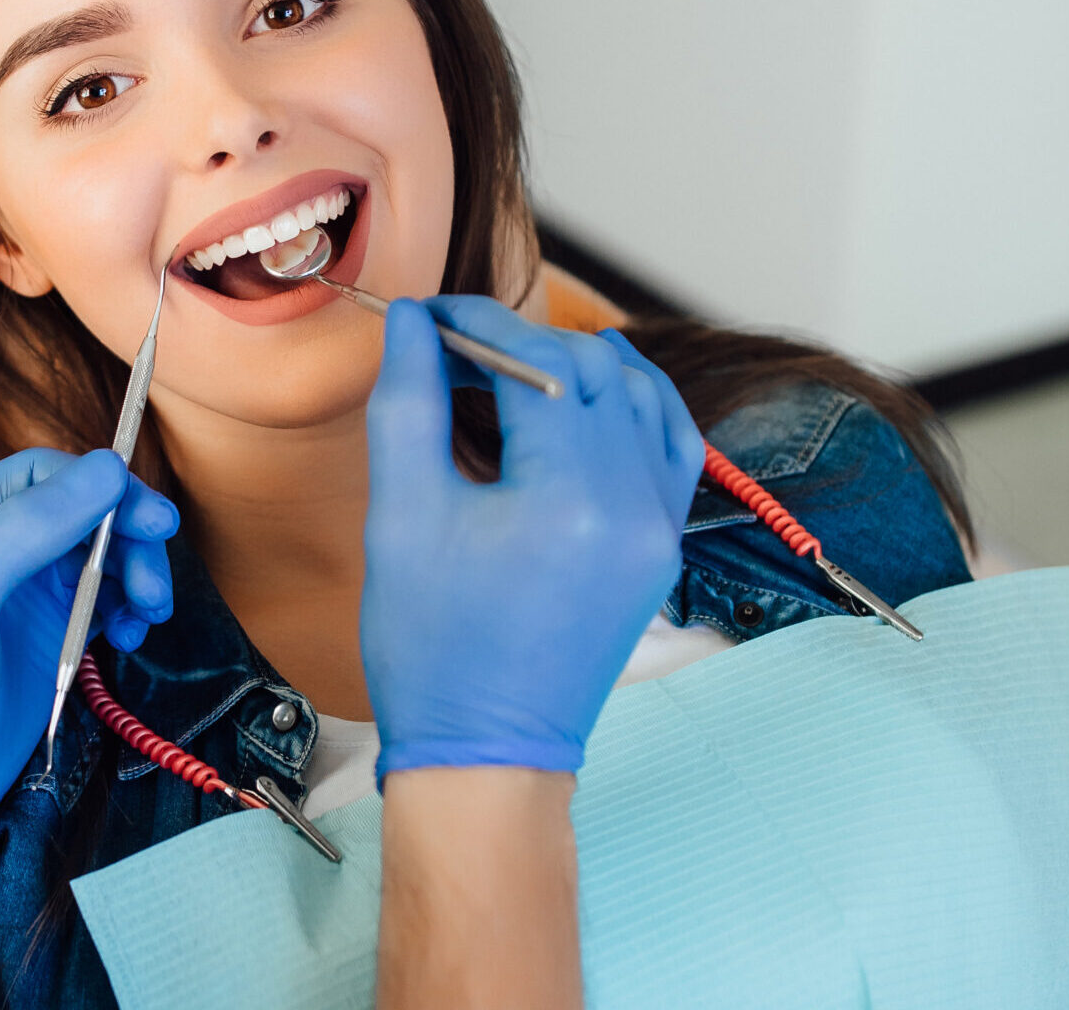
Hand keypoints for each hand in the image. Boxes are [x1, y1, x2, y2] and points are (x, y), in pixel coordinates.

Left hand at [0, 448, 177, 872]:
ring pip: (98, 557)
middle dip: (126, 538)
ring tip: (148, 613)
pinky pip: (101, 604)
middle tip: (157, 582)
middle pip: (79, 512)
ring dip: (134, 576)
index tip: (152, 520)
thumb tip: (108, 467)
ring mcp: (17, 596)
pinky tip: (129, 636)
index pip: (37, 475)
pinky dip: (125, 611)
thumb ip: (29, 526)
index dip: (99, 488)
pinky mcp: (44, 640)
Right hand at [362, 297, 704, 775]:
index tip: (426, 319)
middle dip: (519, 341)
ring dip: (574, 366)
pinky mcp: (663, 545)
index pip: (536, 361)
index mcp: (570, 496)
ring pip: (639, 394)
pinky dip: (628, 405)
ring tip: (505, 375)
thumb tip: (414, 324)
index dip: (476, 324)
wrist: (487, 749)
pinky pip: (668, 442)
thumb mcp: (400, 516)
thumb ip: (409, 403)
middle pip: (591, 367)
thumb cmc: (433, 647)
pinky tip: (582, 398)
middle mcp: (635, 503)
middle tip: (451, 348)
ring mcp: (661, 525)